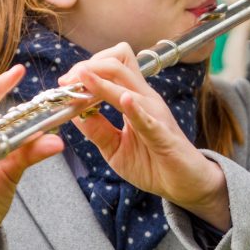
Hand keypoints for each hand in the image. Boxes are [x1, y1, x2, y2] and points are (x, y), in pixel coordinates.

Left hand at [59, 43, 230, 229]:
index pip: (112, 65)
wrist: (184, 186)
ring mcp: (156, 115)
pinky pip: (148, 119)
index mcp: (134, 98)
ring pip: (128, 86)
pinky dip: (134, 109)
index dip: (87, 67)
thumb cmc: (153, 163)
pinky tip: (124, 101)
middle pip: (118, 63)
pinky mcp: (164, 136)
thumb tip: (72, 112)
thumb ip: (95, 129)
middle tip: (67, 82)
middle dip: (88, 68)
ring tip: (80, 82)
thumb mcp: (114, 147)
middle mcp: (145, 99)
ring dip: (101, 84)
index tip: (65, 82)